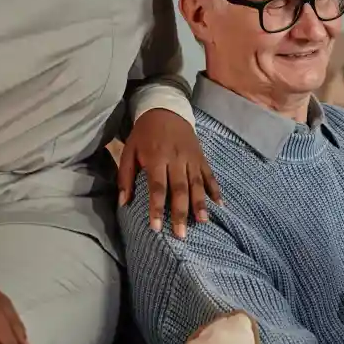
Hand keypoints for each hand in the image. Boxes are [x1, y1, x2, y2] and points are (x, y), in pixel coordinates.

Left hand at [118, 108, 220, 237]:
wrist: (166, 109)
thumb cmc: (144, 134)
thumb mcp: (128, 151)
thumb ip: (125, 176)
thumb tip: (123, 203)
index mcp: (156, 158)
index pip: (157, 187)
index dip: (156, 208)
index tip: (156, 227)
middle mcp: (176, 159)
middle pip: (179, 189)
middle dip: (180, 212)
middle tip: (181, 234)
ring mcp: (191, 158)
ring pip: (197, 183)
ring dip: (200, 204)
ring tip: (203, 222)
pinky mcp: (201, 157)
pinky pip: (210, 175)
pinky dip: (215, 190)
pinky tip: (220, 205)